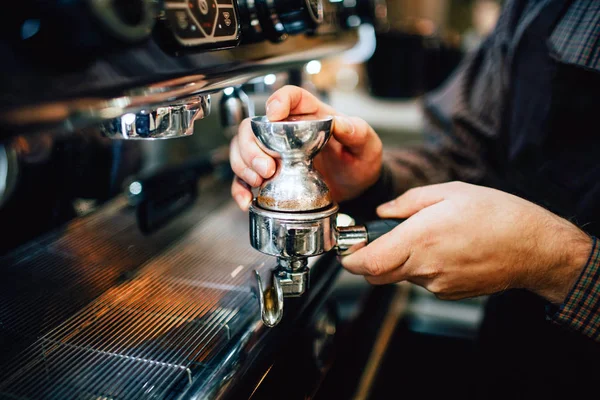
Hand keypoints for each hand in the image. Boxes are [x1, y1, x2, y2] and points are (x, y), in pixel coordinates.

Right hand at [230, 85, 382, 209]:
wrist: (358, 189)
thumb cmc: (360, 160)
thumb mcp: (366, 146)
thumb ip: (357, 132)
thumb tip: (341, 123)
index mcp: (310, 115)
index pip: (289, 96)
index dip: (277, 101)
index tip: (274, 115)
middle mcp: (286, 131)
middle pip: (253, 126)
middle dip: (252, 147)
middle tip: (267, 169)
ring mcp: (275, 154)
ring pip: (242, 150)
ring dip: (243, 165)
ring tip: (259, 181)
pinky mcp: (270, 176)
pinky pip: (245, 179)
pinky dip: (240, 189)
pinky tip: (247, 201)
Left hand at [341, 181, 592, 303]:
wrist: (534, 246)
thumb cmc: (496, 214)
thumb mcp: (449, 192)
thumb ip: (408, 203)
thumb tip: (383, 213)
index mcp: (420, 239)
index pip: (368, 263)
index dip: (349, 260)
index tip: (346, 248)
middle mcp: (425, 267)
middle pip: (376, 276)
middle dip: (367, 261)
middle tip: (375, 241)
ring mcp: (437, 284)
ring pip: (400, 277)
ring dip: (399, 261)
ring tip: (425, 238)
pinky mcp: (449, 293)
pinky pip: (422, 281)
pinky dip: (421, 268)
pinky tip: (443, 250)